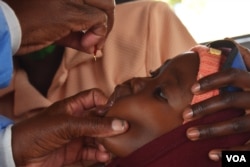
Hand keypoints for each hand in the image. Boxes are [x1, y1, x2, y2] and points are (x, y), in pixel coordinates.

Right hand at [5, 0, 114, 54]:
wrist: (4, 28)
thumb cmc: (25, 27)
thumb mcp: (56, 29)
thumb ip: (76, 35)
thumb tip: (94, 46)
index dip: (102, 14)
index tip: (95, 33)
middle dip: (108, 20)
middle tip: (98, 39)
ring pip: (106, 6)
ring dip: (105, 29)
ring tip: (91, 44)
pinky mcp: (69, 10)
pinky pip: (98, 20)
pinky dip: (98, 35)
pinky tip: (87, 46)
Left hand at [12, 89, 127, 165]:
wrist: (18, 157)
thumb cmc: (38, 132)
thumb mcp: (67, 124)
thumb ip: (93, 125)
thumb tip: (119, 124)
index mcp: (73, 107)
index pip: (94, 98)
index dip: (105, 102)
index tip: (116, 112)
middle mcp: (77, 120)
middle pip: (100, 119)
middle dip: (110, 126)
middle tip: (119, 134)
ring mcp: (76, 137)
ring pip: (98, 137)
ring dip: (106, 143)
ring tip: (109, 148)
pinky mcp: (74, 152)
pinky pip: (92, 152)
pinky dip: (99, 154)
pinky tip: (103, 157)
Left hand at [183, 41, 249, 160]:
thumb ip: (242, 59)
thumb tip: (223, 40)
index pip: (234, 75)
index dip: (212, 80)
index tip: (192, 88)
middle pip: (230, 100)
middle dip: (205, 107)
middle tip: (184, 115)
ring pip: (236, 125)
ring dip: (210, 130)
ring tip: (189, 134)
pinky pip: (248, 149)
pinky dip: (229, 154)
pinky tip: (210, 154)